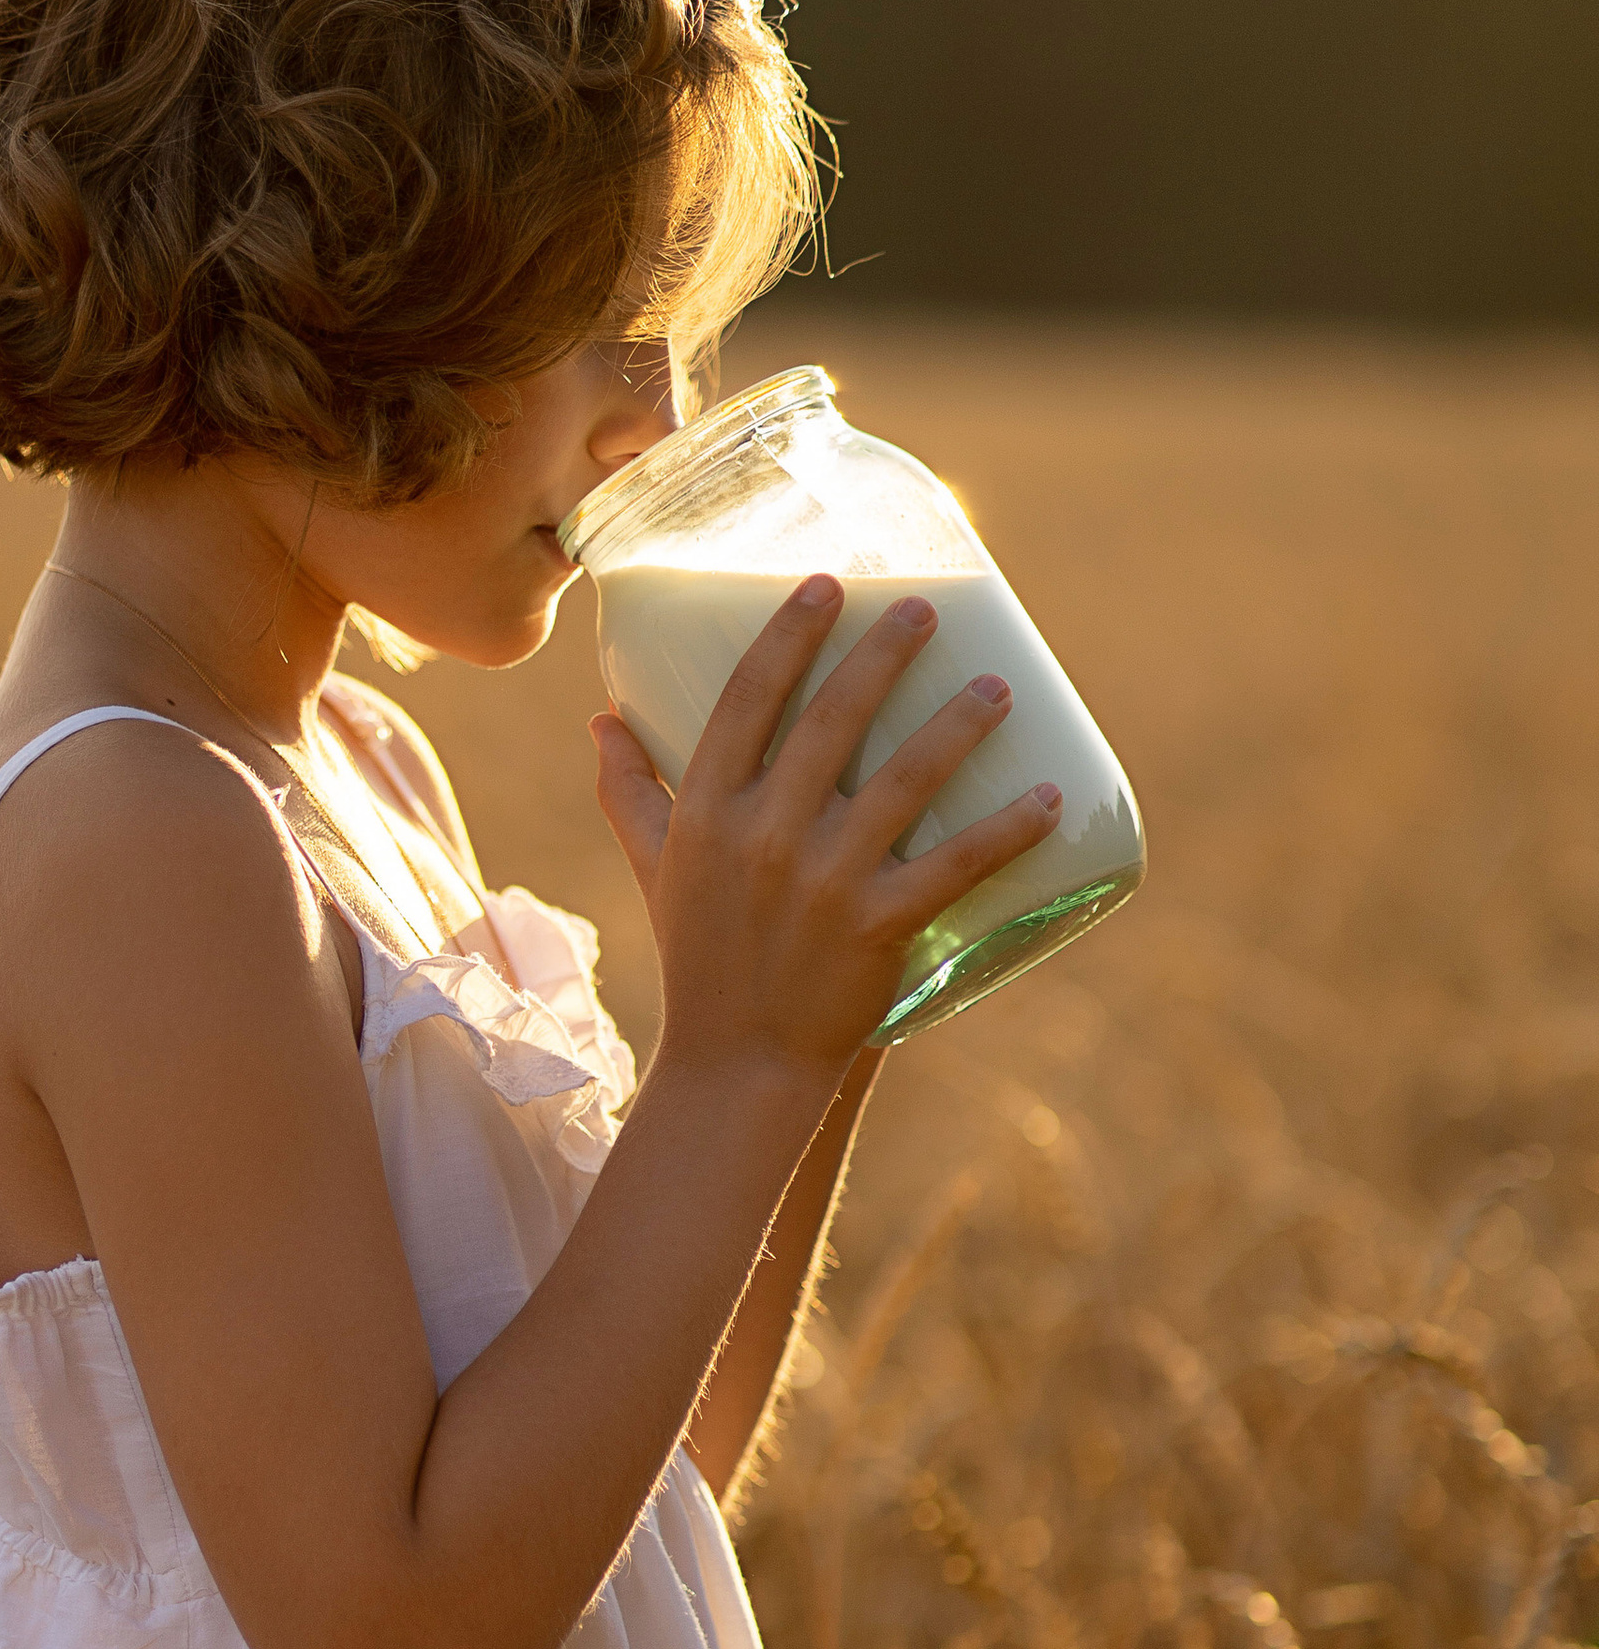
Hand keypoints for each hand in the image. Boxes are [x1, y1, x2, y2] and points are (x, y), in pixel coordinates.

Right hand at [592, 576, 1061, 1091]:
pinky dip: (1006, 830)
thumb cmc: (700, 957)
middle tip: (927, 609)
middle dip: (884, 654)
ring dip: (956, 725)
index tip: (828, 585)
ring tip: (998, 687)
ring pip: (902, 781)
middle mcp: (763, 837)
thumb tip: (601, 719)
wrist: (737, 1062)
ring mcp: (823, 882)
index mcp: (706, 813)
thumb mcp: (656, 869)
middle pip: (831, 721)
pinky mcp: (876, 927)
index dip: (790, 634)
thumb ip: (629, 793)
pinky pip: (953, 865)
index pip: (747, 700)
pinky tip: (1048, 796)